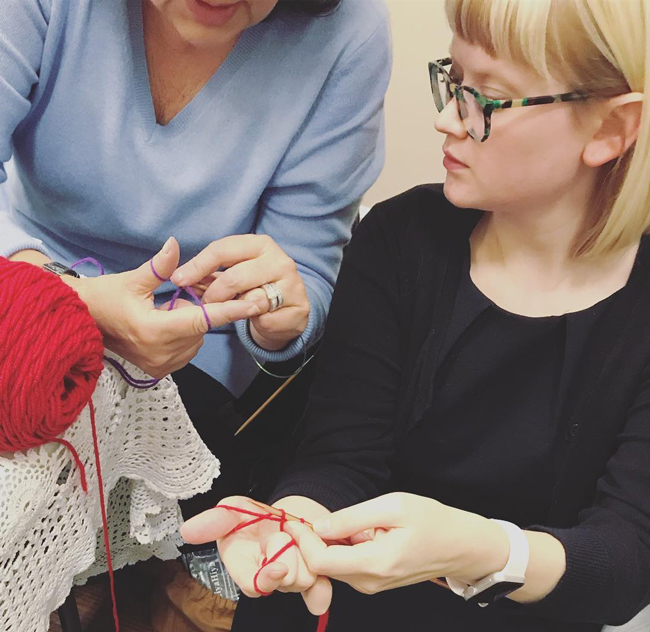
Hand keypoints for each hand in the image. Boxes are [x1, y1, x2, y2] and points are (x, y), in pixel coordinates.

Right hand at [69, 238, 259, 377]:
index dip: (230, 310)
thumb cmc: (104, 298)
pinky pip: (187, 350)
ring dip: (191, 325)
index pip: (202, 320)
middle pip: (201, 329)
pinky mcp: (159, 370)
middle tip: (175, 300)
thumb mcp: (131, 279)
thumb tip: (174, 243)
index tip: (254, 304)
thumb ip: (159, 266)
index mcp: (153, 330)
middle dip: (197, 311)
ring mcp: (160, 365)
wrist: (83, 323)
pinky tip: (166, 326)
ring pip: (196, 340)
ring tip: (166, 313)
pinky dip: (184, 336)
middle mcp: (160, 353)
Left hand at [170, 235, 309, 350]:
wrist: (287, 311)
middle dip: (214, 295)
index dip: (197, 265)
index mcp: (260, 244)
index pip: (222, 250)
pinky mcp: (298, 308)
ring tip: (234, 310)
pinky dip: (255, 323)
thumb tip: (176, 273)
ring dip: (236, 309)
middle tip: (206, 304)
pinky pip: (265, 319)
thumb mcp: (231, 272)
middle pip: (235, 277)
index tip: (178, 280)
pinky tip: (256, 319)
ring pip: (252, 300)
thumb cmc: (253, 288)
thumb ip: (207, 271)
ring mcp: (292, 284)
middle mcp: (279, 260)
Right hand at [181, 496, 331, 614]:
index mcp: (243, 568)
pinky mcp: (310, 582)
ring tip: (298, 536)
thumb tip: (187, 530)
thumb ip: (214, 521)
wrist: (280, 518)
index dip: (267, 578)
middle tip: (286, 531)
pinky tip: (318, 563)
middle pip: (288, 582)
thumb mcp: (232, 510)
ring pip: (306, 579)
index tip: (278, 567)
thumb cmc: (252, 518)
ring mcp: (289, 584)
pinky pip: (320, 593)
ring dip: (307, 554)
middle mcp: (266, 580)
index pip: (255, 587)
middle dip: (292, 553)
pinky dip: (323, 582)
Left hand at [285, 492, 509, 594]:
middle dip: (306, 544)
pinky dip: (336, 549)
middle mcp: (370, 582)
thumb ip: (353, 518)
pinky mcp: (375, 581)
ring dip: (321, 546)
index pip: (321, 560)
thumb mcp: (393, 506)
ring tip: (314, 522)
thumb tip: (320, 526)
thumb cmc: (432, 521)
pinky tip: (339, 530)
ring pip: (334, 567)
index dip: (302, 541)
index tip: (292, 520)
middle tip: (296, 519)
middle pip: (324, 566)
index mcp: (375, 563)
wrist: (460, 545)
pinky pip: (347, 566)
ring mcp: (373, 584)